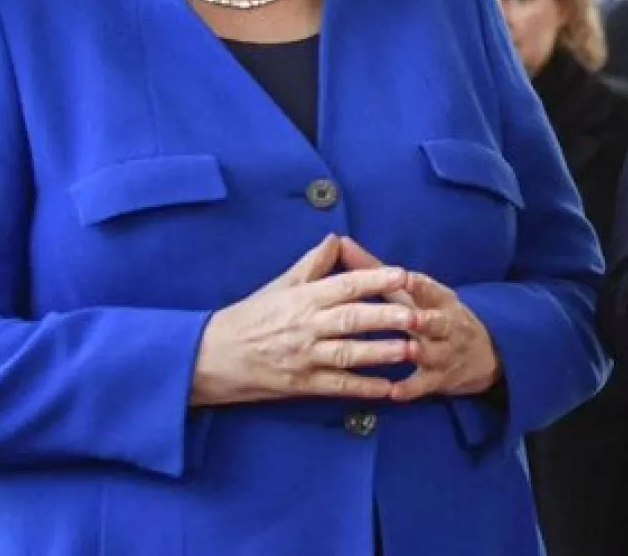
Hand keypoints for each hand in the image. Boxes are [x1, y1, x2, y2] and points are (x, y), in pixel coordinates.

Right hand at [190, 235, 417, 406]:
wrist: (210, 356)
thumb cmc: (250, 316)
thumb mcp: (280, 285)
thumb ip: (312, 264)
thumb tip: (337, 238)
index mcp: (302, 298)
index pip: (344, 285)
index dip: (374, 280)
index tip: (401, 275)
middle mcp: (305, 326)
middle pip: (352, 319)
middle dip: (386, 318)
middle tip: (417, 315)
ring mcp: (303, 357)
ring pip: (348, 353)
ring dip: (381, 353)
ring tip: (411, 350)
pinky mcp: (300, 384)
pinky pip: (336, 386)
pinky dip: (363, 388)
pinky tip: (387, 388)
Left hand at [339, 238, 502, 401]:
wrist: (479, 353)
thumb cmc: (431, 314)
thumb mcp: (410, 292)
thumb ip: (375, 270)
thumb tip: (341, 242)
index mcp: (438, 299)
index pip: (429, 288)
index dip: (419, 284)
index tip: (406, 277)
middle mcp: (445, 324)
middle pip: (437, 320)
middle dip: (426, 319)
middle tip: (413, 318)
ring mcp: (444, 352)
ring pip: (434, 352)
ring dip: (421, 351)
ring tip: (407, 351)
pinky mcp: (439, 378)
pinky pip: (424, 384)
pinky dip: (410, 388)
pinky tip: (393, 392)